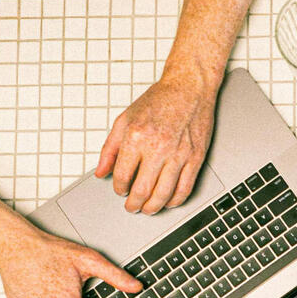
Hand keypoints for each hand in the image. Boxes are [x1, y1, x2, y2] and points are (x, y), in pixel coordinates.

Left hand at [95, 75, 216, 214]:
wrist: (189, 88)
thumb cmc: (159, 100)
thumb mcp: (125, 119)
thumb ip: (110, 148)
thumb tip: (101, 172)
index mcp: (137, 137)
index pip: (122, 175)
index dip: (119, 188)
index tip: (120, 190)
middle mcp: (158, 147)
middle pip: (142, 190)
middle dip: (134, 204)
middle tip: (132, 207)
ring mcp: (179, 154)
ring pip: (163, 194)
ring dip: (153, 207)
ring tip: (148, 209)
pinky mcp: (195, 158)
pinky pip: (185, 188)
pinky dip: (175, 201)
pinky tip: (169, 202)